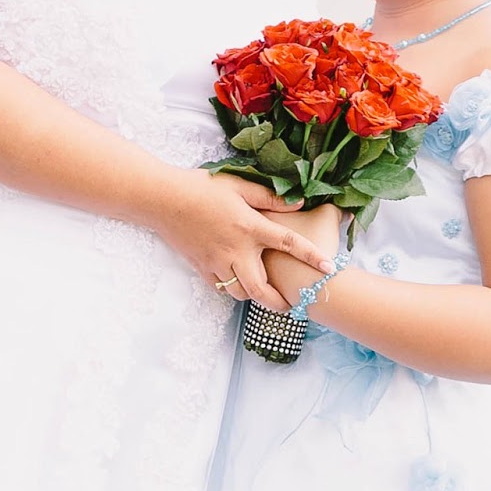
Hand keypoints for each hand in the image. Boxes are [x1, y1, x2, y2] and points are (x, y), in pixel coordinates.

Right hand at [153, 171, 335, 310]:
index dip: (311, 257)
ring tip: (266, 293)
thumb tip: (298, 204)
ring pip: (240, 293)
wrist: (162, 200)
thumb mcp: (238, 185)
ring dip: (255, 296)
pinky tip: (238, 281)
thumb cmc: (201, 187)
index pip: (288, 243)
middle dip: (279, 303)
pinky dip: (232, 288)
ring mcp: (217, 262)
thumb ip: (269, 197)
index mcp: (249, 227)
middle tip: (292, 305)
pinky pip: (221, 288)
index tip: (328, 269)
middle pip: (261, 289)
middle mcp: (236, 250)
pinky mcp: (201, 267)